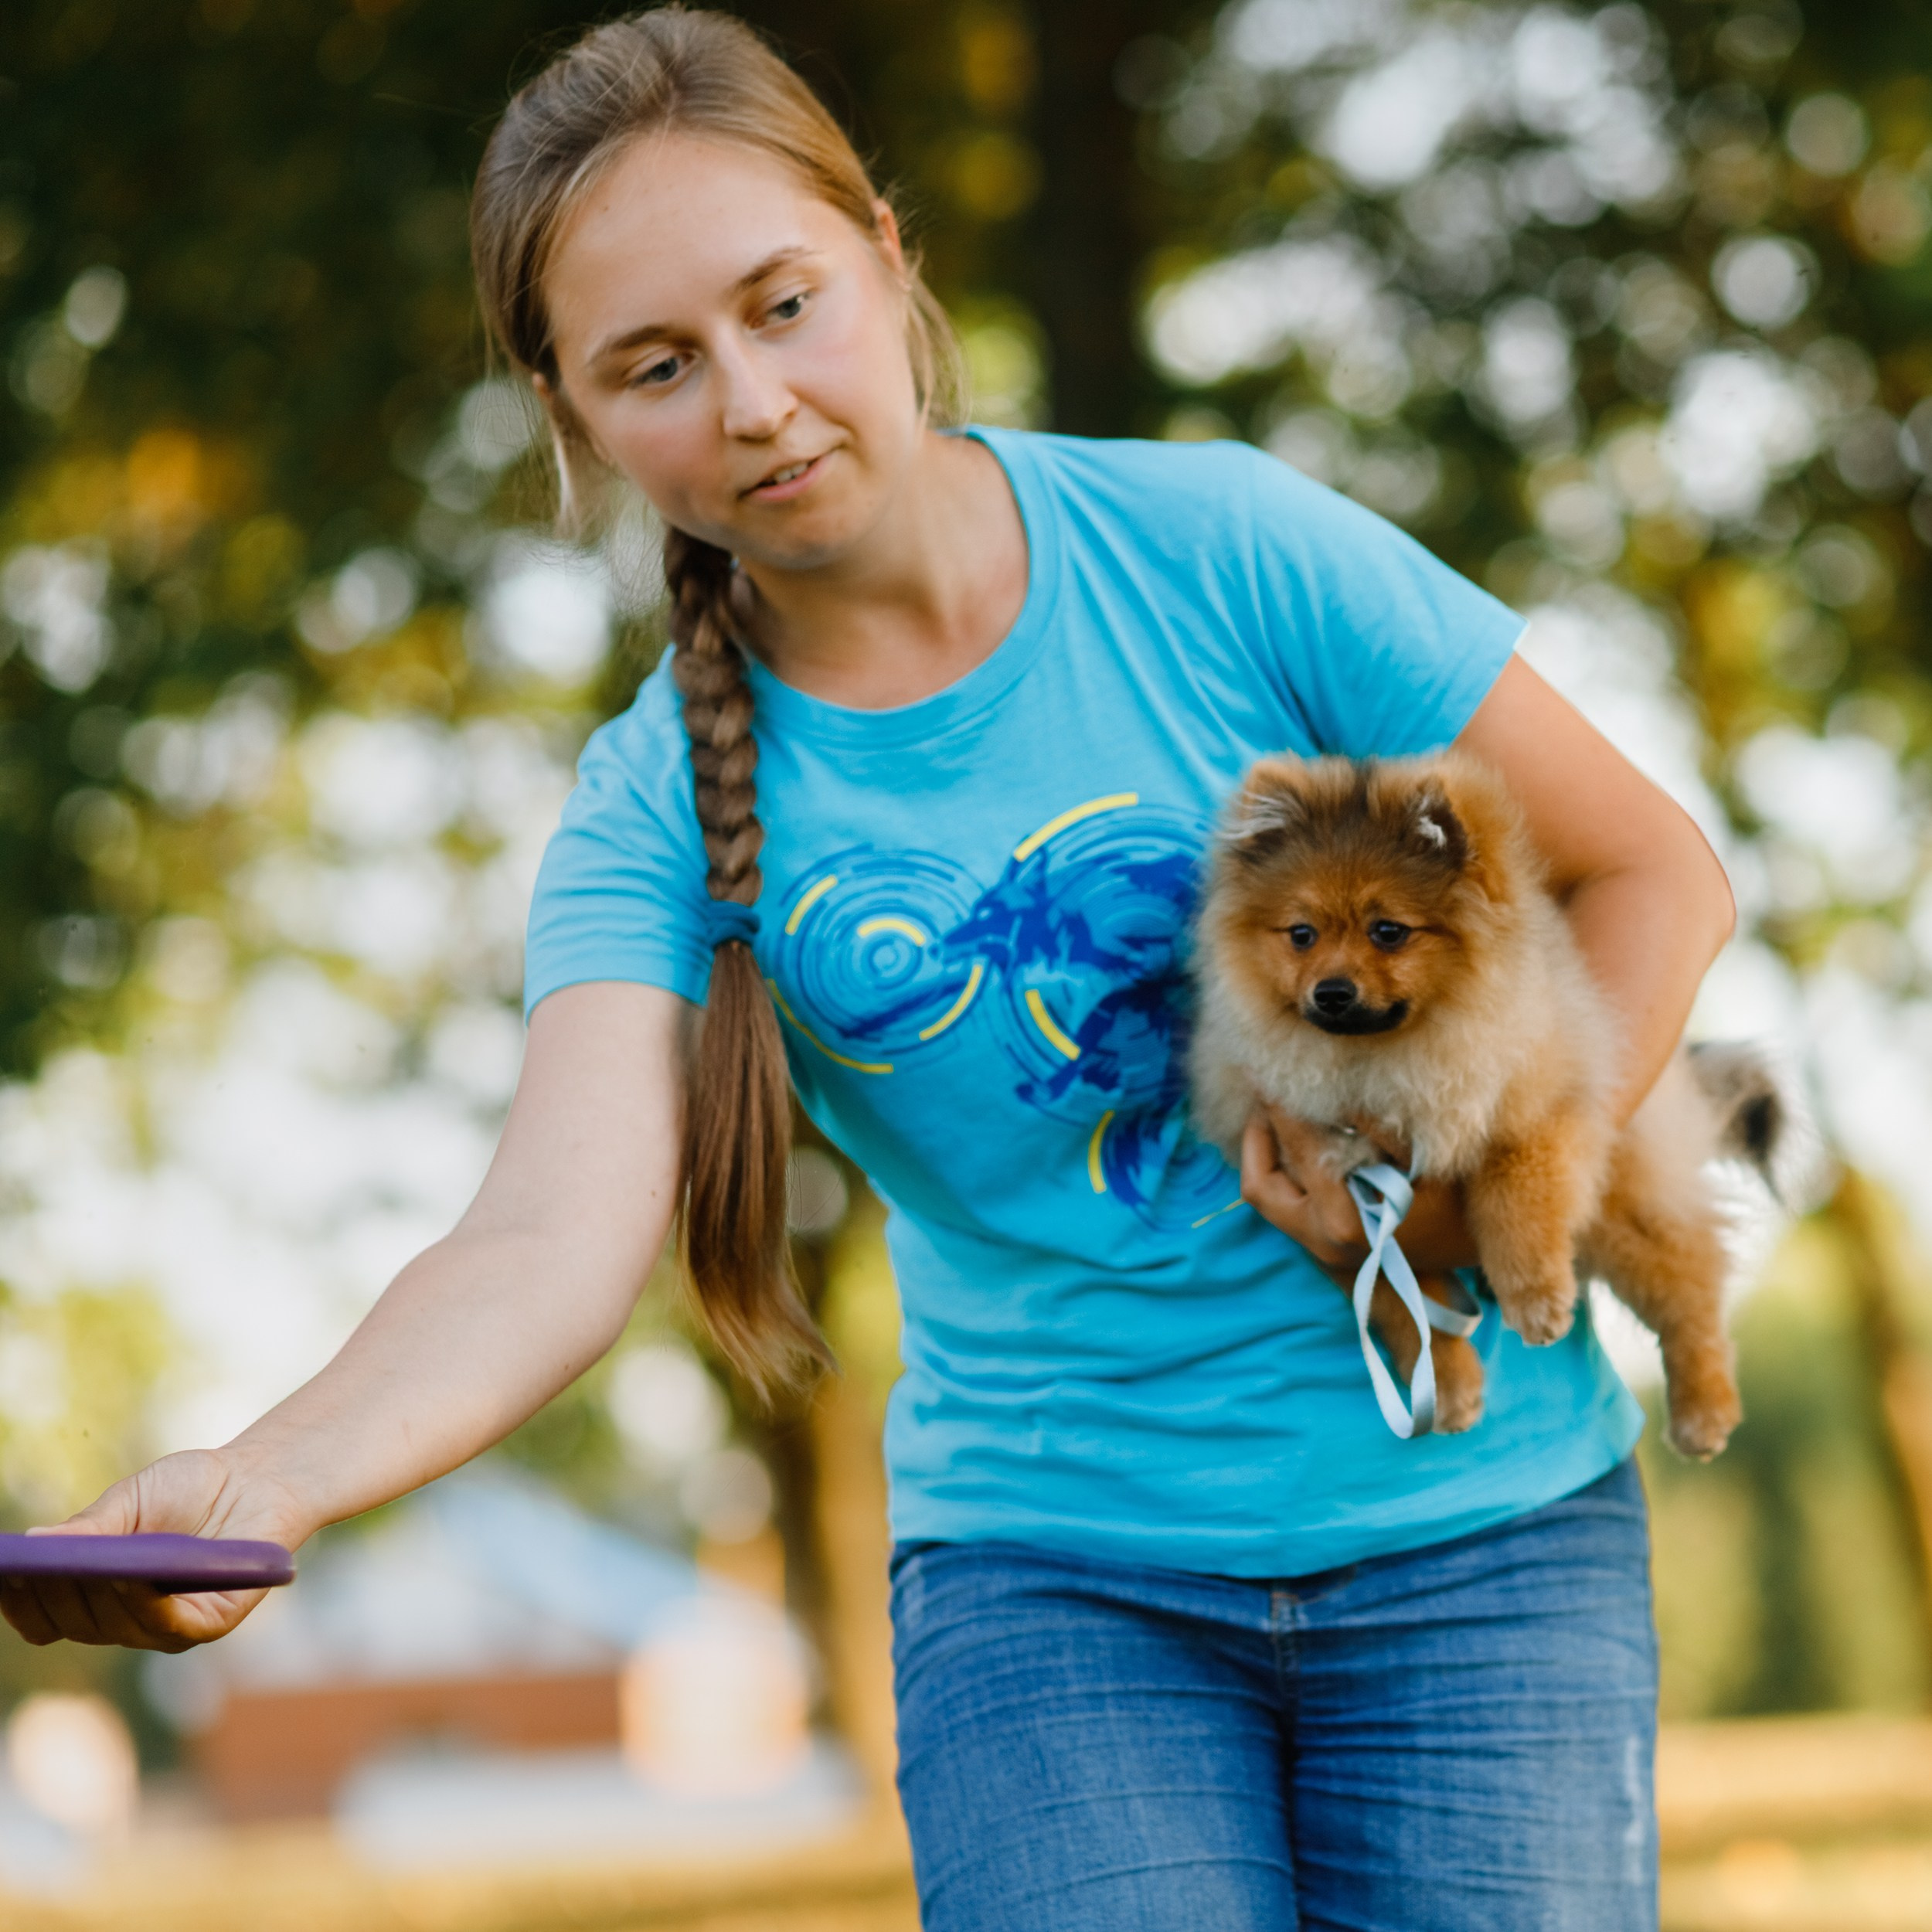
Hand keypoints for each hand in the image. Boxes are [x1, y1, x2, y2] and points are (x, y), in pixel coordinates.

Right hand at [0, 1447, 312, 1652]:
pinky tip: (130, 1581)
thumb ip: (91, 1526)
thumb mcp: (132, 1499)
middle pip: (75, 1624)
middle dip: (53, 1595)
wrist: (258, 1478)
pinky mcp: (211, 1622)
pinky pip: (170, 1626)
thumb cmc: (191, 1489)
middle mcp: (128, 1620)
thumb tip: (33, 1544)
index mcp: (98, 1597)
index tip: (4, 1573)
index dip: (20, 1601)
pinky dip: (146, 1606)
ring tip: (79, 1568)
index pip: (45, 1618)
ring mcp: (168, 1627)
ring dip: (95, 1598)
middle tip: (34, 1568)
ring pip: (115, 1627)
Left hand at [1239, 1105, 1480, 1282]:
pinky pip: (1282, 1206)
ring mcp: (1320, 1252)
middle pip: (1259, 1185)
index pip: (1300, 1150)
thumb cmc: (1458, 1211)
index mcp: (1345, 1222)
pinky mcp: (1324, 1250)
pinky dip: (1280, 1170)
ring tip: (1274, 1110)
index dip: (1283, 1107)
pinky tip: (1293, 1138)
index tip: (1270, 1071)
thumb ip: (1383, 1128)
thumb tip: (1342, 1091)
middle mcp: (1322, 1243)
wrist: (1474, 1260)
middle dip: (1256, 1134)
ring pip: (1265, 1198)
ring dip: (1264, 1152)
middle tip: (1263, 1093)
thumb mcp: (1428, 1164)